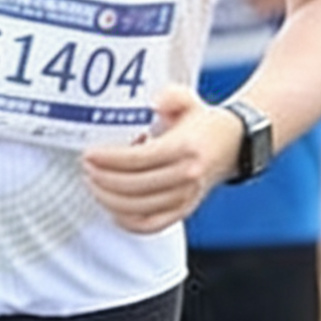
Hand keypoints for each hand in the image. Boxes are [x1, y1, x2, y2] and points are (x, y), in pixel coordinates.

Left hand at [81, 85, 239, 234]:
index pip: (139, 159)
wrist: (233, 144)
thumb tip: (156, 103)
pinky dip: (128, 221)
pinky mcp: (185, 211)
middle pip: (135, 186)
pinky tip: (112, 207)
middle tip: (86, 168)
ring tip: (94, 185)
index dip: (109, 160)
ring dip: (110, 200)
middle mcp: (188, 175)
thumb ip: (172, 95)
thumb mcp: (188, 100)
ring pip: (140, 208)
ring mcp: (187, 197)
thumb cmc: (203, 122)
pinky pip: (151, 225)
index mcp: (185, 148)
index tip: (89, 155)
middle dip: (103, 179)